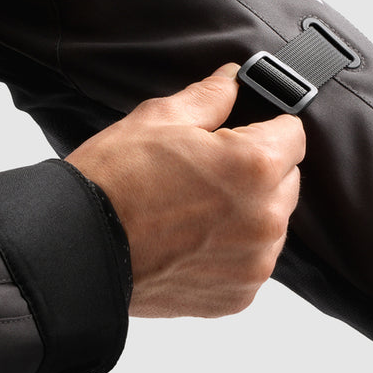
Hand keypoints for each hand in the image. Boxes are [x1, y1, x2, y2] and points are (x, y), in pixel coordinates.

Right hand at [66, 63, 304, 317]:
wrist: (78, 247)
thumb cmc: (115, 180)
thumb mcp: (160, 118)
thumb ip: (211, 95)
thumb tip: (234, 78)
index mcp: (253, 166)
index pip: (294, 134)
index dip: (267, 126)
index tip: (243, 130)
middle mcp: (265, 218)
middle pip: (287, 179)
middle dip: (259, 168)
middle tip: (208, 168)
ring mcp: (253, 262)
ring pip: (273, 220)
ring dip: (249, 209)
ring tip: (196, 206)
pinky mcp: (238, 294)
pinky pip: (253, 258)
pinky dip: (235, 247)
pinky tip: (194, 237)